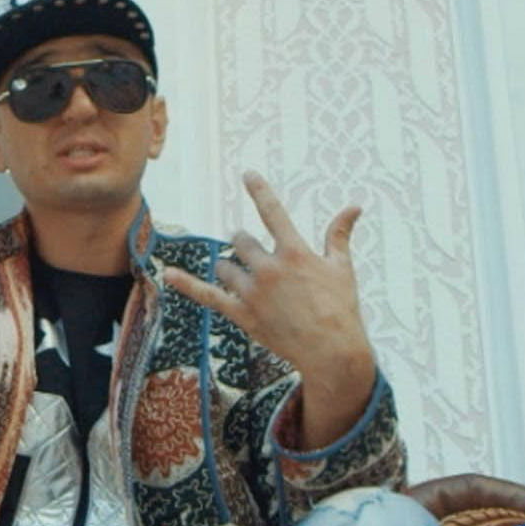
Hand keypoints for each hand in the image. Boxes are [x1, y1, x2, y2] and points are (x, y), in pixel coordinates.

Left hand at [163, 171, 375, 448]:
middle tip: (252, 254)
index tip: (247, 174)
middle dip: (243, 243)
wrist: (332, 351)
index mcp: (295, 252)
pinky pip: (207, 296)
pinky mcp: (242, 314)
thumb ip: (340, 235)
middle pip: (241, 241)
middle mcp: (269, 268)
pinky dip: (187, 284)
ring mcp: (253, 292)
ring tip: (245, 279)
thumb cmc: (341, 309)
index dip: (259, 190)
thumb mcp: (342, 268)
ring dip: (230, 268)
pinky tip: (169, 273)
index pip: (273, 212)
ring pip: (225, 267)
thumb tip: (355, 206)